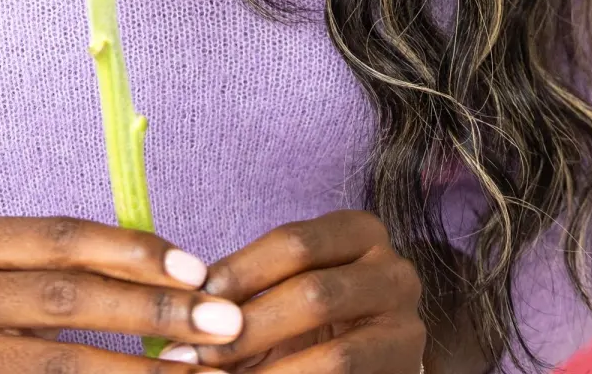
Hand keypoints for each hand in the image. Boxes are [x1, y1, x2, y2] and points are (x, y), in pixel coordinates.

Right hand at [0, 212, 251, 370]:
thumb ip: (57, 259)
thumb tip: (172, 268)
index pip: (58, 237)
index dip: (131, 250)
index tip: (196, 267)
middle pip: (66, 299)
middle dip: (152, 309)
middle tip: (223, 321)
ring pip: (62, 365)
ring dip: (140, 368)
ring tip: (202, 372)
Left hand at [156, 211, 424, 371]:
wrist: (371, 356)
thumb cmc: (312, 315)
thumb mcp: (285, 286)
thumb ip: (244, 292)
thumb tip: (182, 305)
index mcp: (360, 232)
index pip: (294, 242)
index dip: (239, 272)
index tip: (191, 300)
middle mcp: (395, 272)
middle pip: (313, 294)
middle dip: (248, 328)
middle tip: (194, 353)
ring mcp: (408, 328)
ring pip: (335, 355)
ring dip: (270, 373)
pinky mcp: (407, 370)